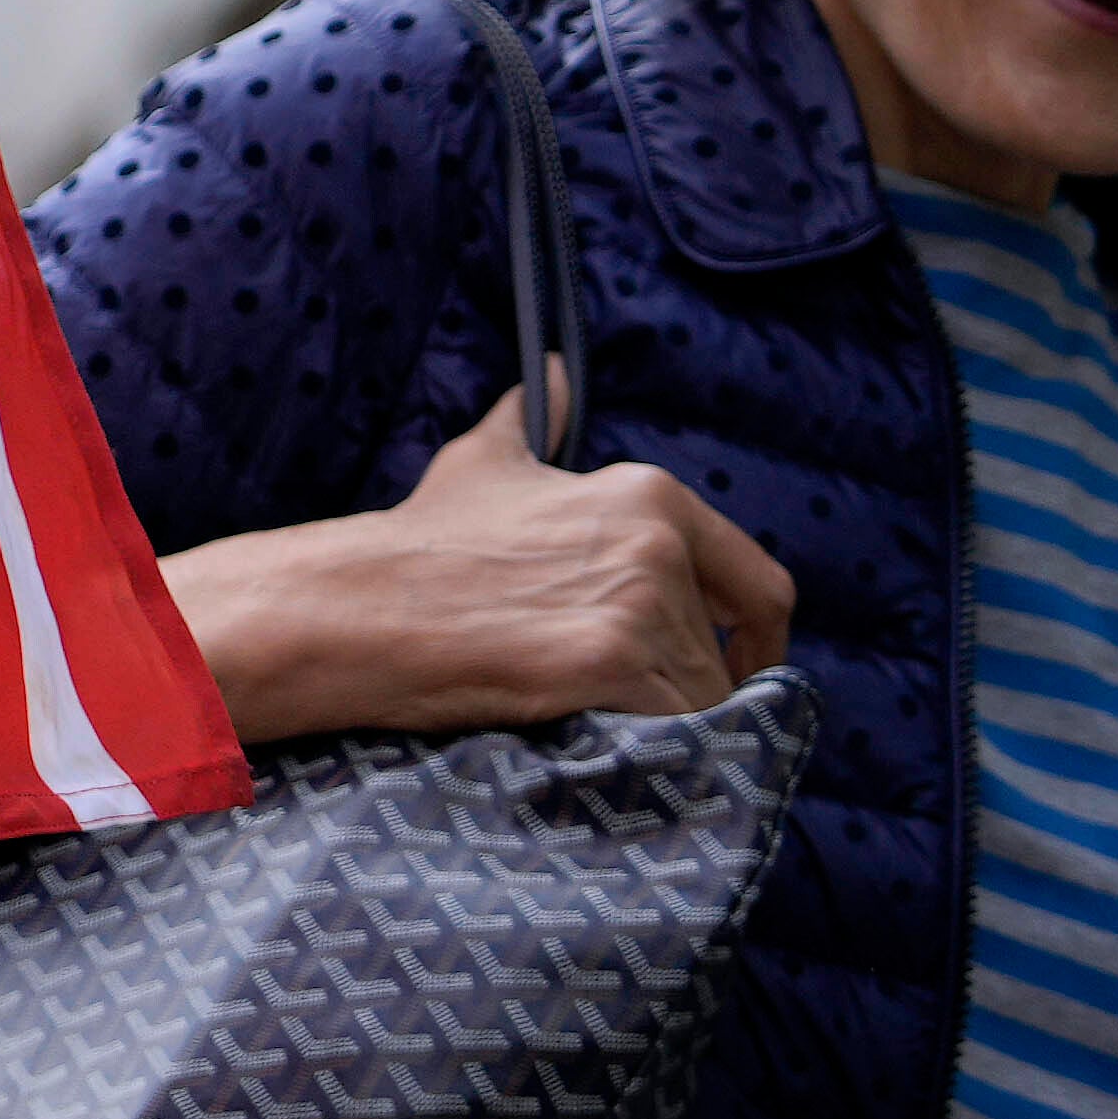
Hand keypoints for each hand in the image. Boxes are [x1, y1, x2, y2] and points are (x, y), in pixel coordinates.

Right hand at [156, 393, 793, 745]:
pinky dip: (652, 746)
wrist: (359, 602)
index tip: (731, 663)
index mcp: (650, 495)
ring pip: (703, 699)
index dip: (756, 638)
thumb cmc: (421, 541)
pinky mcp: (612, 667)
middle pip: (723, 654)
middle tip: (633, 703)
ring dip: (665, 721)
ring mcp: (639, 608)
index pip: (758, 583)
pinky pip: (674, 729)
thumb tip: (553, 371)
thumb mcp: (484, 462)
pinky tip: (602, 735)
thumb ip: (533, 415)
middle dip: (686, 685)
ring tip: (602, 720)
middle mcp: (659, 546)